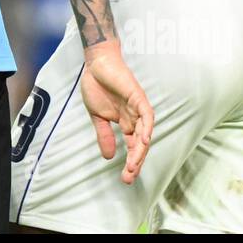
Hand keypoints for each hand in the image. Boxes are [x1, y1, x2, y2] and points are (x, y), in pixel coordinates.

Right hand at [80, 40, 154, 184]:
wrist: (96, 64)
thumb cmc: (97, 86)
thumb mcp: (97, 116)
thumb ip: (104, 135)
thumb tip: (108, 157)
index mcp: (126, 123)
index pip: (132, 147)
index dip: (131, 162)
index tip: (125, 178)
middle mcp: (135, 118)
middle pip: (140, 144)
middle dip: (135, 162)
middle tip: (128, 177)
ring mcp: (138, 108)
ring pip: (144, 133)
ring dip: (140, 150)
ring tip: (134, 165)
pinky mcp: (138, 97)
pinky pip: (146, 115)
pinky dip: (146, 128)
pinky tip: (143, 140)